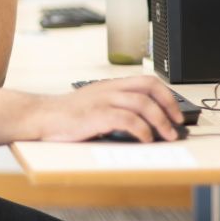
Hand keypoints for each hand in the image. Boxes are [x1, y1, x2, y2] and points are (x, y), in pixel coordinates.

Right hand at [34, 76, 184, 142]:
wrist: (42, 116)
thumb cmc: (68, 115)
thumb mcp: (95, 103)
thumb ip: (116, 106)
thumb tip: (143, 122)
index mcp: (111, 85)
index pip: (147, 81)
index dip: (166, 95)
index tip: (175, 112)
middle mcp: (110, 89)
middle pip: (149, 87)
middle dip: (169, 105)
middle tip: (176, 124)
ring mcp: (104, 100)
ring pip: (142, 103)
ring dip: (160, 121)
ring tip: (166, 136)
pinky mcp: (97, 115)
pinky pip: (127, 119)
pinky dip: (142, 130)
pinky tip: (145, 139)